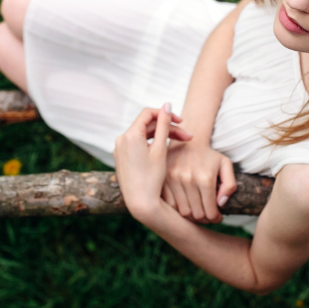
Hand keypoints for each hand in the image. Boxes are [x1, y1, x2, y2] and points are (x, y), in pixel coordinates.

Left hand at [113, 104, 191, 220]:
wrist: (140, 203)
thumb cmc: (152, 178)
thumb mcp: (161, 149)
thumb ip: (164, 125)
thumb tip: (166, 104)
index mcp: (130, 134)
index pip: (148, 113)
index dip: (166, 114)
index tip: (182, 122)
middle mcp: (121, 140)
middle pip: (147, 126)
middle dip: (167, 128)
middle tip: (188, 137)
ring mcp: (120, 150)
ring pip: (143, 136)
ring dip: (161, 137)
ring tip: (181, 144)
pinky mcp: (121, 158)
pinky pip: (137, 145)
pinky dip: (151, 145)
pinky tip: (166, 152)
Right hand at [163, 140, 236, 223]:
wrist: (186, 142)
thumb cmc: (208, 156)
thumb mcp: (225, 164)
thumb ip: (230, 185)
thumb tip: (221, 203)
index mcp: (205, 178)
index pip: (210, 212)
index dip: (216, 218)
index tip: (217, 217)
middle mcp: (188, 180)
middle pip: (197, 215)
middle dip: (205, 219)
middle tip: (208, 215)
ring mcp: (173, 180)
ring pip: (183, 212)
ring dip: (191, 217)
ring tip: (197, 212)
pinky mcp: (163, 181)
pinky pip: (170, 205)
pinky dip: (178, 209)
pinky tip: (185, 205)